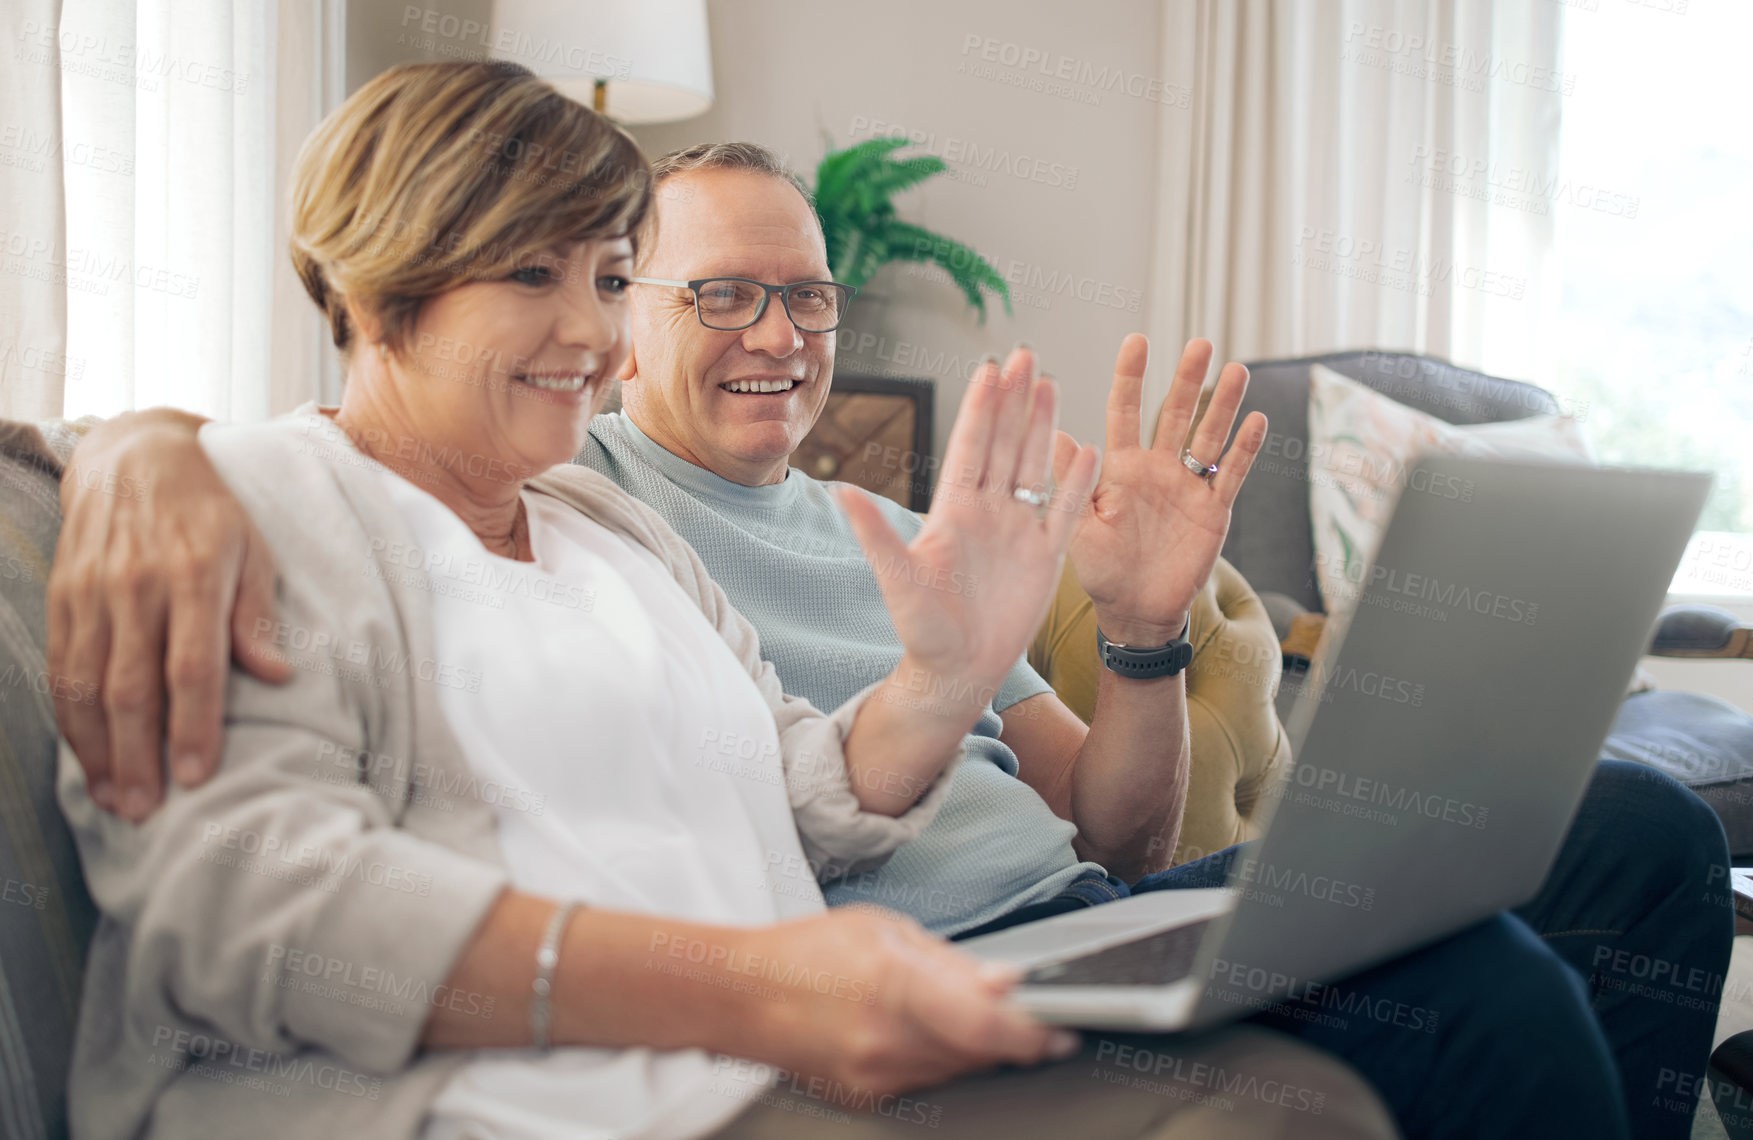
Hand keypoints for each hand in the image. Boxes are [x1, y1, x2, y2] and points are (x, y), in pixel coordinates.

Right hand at [48, 409, 287, 820]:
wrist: (136, 454)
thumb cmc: (212, 510)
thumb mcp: (254, 548)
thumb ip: (258, 614)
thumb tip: (278, 676)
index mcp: (193, 574)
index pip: (191, 665)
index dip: (192, 725)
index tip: (198, 776)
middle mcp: (136, 587)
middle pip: (131, 686)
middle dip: (139, 754)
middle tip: (150, 811)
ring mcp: (91, 593)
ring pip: (86, 685)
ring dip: (98, 750)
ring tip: (119, 800)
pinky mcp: (62, 597)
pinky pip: (61, 669)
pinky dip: (71, 721)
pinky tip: (88, 759)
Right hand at [732, 907, 1077, 1094]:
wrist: (738, 999)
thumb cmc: (804, 953)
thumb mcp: (882, 930)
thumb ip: (950, 961)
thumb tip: (1005, 983)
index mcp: (894, 984)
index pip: (985, 1025)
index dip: (1033, 1032)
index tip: (1062, 1029)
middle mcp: (887, 1040)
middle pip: (981, 1053)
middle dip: (1013, 1036)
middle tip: (1034, 1016)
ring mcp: (876, 1077)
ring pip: (960, 1071)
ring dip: (979, 1047)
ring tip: (960, 1010)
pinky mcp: (869, 1098)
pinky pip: (930, 1080)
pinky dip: (943, 1058)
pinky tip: (927, 1030)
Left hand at [838, 348, 1100, 698]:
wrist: (958, 672)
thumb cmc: (922, 630)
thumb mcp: (897, 578)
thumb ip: (875, 533)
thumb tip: (840, 491)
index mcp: (953, 512)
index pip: (971, 447)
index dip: (981, 407)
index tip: (990, 367)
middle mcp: (987, 513)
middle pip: (1005, 444)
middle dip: (1015, 399)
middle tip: (1026, 354)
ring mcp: (1018, 531)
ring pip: (1034, 466)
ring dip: (1043, 426)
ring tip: (1051, 383)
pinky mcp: (1045, 557)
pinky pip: (1066, 511)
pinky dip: (1078, 482)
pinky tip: (1089, 448)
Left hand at [1058, 335, 1265, 646]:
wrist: (1135, 610)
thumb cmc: (1100, 569)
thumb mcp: (1078, 525)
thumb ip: (1072, 482)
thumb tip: (1056, 436)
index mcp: (1120, 466)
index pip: (1126, 410)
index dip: (1131, 377)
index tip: (1137, 340)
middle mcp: (1157, 468)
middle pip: (1174, 413)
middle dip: (1187, 379)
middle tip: (1200, 343)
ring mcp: (1188, 486)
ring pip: (1208, 436)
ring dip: (1222, 405)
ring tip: (1236, 370)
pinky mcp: (1213, 510)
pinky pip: (1231, 474)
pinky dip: (1244, 449)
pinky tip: (1257, 419)